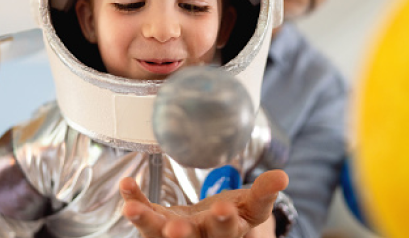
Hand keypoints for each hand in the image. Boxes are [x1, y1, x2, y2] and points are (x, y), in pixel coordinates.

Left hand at [119, 169, 287, 237]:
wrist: (216, 223)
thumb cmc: (237, 214)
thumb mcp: (253, 205)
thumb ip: (264, 192)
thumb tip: (282, 176)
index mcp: (228, 233)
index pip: (227, 232)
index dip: (226, 222)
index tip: (224, 209)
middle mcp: (201, 237)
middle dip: (184, 234)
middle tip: (175, 229)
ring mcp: (177, 233)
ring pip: (159, 233)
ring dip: (145, 221)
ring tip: (131, 210)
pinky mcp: (159, 223)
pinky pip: (145, 214)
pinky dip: (135, 200)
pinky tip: (126, 184)